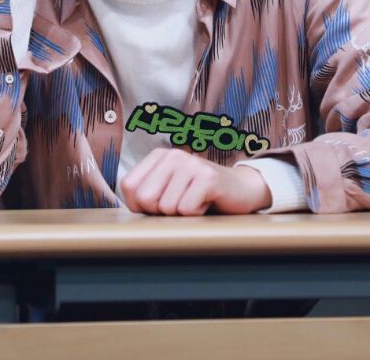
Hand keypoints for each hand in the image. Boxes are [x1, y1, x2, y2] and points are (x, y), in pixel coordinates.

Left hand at [119, 148, 271, 215]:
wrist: (241, 189)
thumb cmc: (199, 195)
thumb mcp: (168, 190)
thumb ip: (146, 194)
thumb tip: (132, 207)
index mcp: (158, 156)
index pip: (128, 186)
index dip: (140, 205)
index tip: (161, 204)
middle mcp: (173, 155)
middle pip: (145, 198)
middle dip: (161, 211)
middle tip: (181, 203)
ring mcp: (191, 164)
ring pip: (168, 207)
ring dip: (183, 214)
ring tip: (196, 200)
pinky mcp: (208, 178)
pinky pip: (187, 209)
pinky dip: (197, 214)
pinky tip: (207, 202)